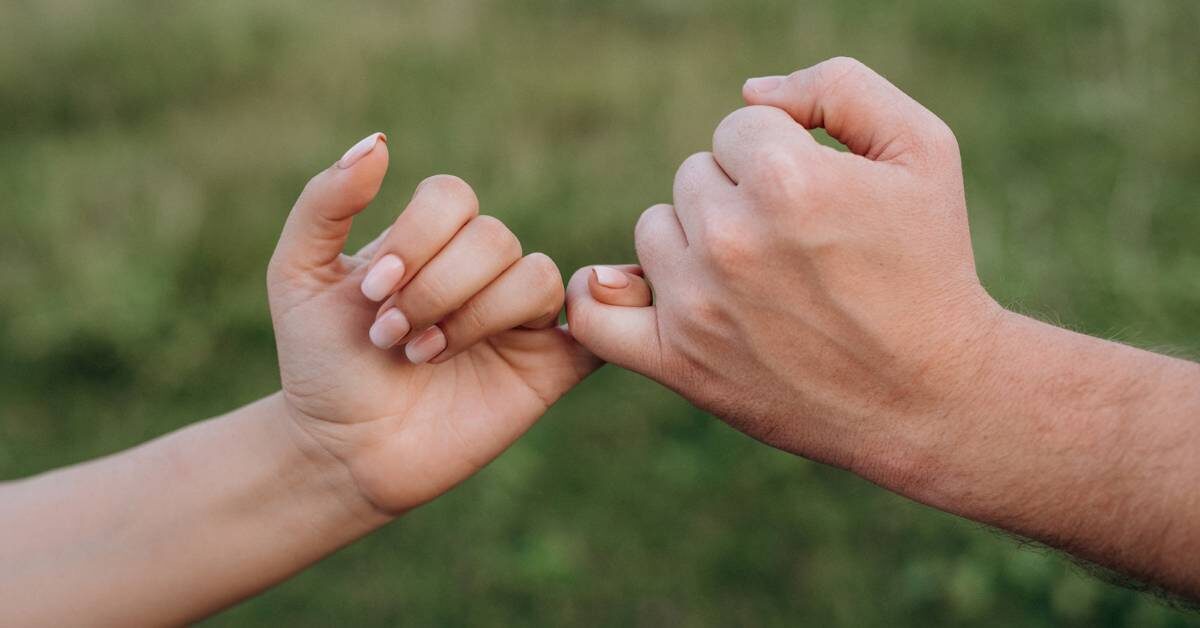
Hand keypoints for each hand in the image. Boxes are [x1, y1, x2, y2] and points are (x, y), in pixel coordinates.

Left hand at [268, 133, 597, 513]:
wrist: (341, 451)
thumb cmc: (321, 364)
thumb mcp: (297, 276)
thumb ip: (325, 203)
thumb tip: (378, 141)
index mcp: (431, 242)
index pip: (452, 196)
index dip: (418, 237)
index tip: (371, 292)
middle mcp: (480, 272)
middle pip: (494, 238)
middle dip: (435, 288)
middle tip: (390, 337)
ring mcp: (518, 319)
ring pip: (537, 277)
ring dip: (476, 316)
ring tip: (424, 357)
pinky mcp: (548, 368)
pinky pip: (592, 328)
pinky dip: (584, 321)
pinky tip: (516, 346)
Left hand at [566, 58, 1004, 481]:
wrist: (930, 394)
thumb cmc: (930, 266)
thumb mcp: (923, 148)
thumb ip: (838, 88)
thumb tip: (751, 95)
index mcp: (786, 179)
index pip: (738, 129)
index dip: (781, 155)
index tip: (816, 199)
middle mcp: (731, 240)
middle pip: (693, 176)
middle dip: (740, 197)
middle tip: (794, 247)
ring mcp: (698, 304)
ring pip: (655, 230)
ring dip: (694, 244)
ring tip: (757, 280)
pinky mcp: (677, 360)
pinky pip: (596, 314)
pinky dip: (604, 297)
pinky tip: (630, 291)